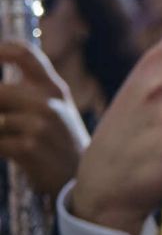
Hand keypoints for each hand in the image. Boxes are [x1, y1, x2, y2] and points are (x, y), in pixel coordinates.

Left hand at [0, 40, 89, 196]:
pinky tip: (3, 151)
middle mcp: (49, 102)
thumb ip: (25, 94)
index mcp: (53, 88)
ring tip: (5, 136)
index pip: (24, 53)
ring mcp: (41, 124)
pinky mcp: (31, 147)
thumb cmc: (57, 143)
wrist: (81, 180)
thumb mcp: (53, 111)